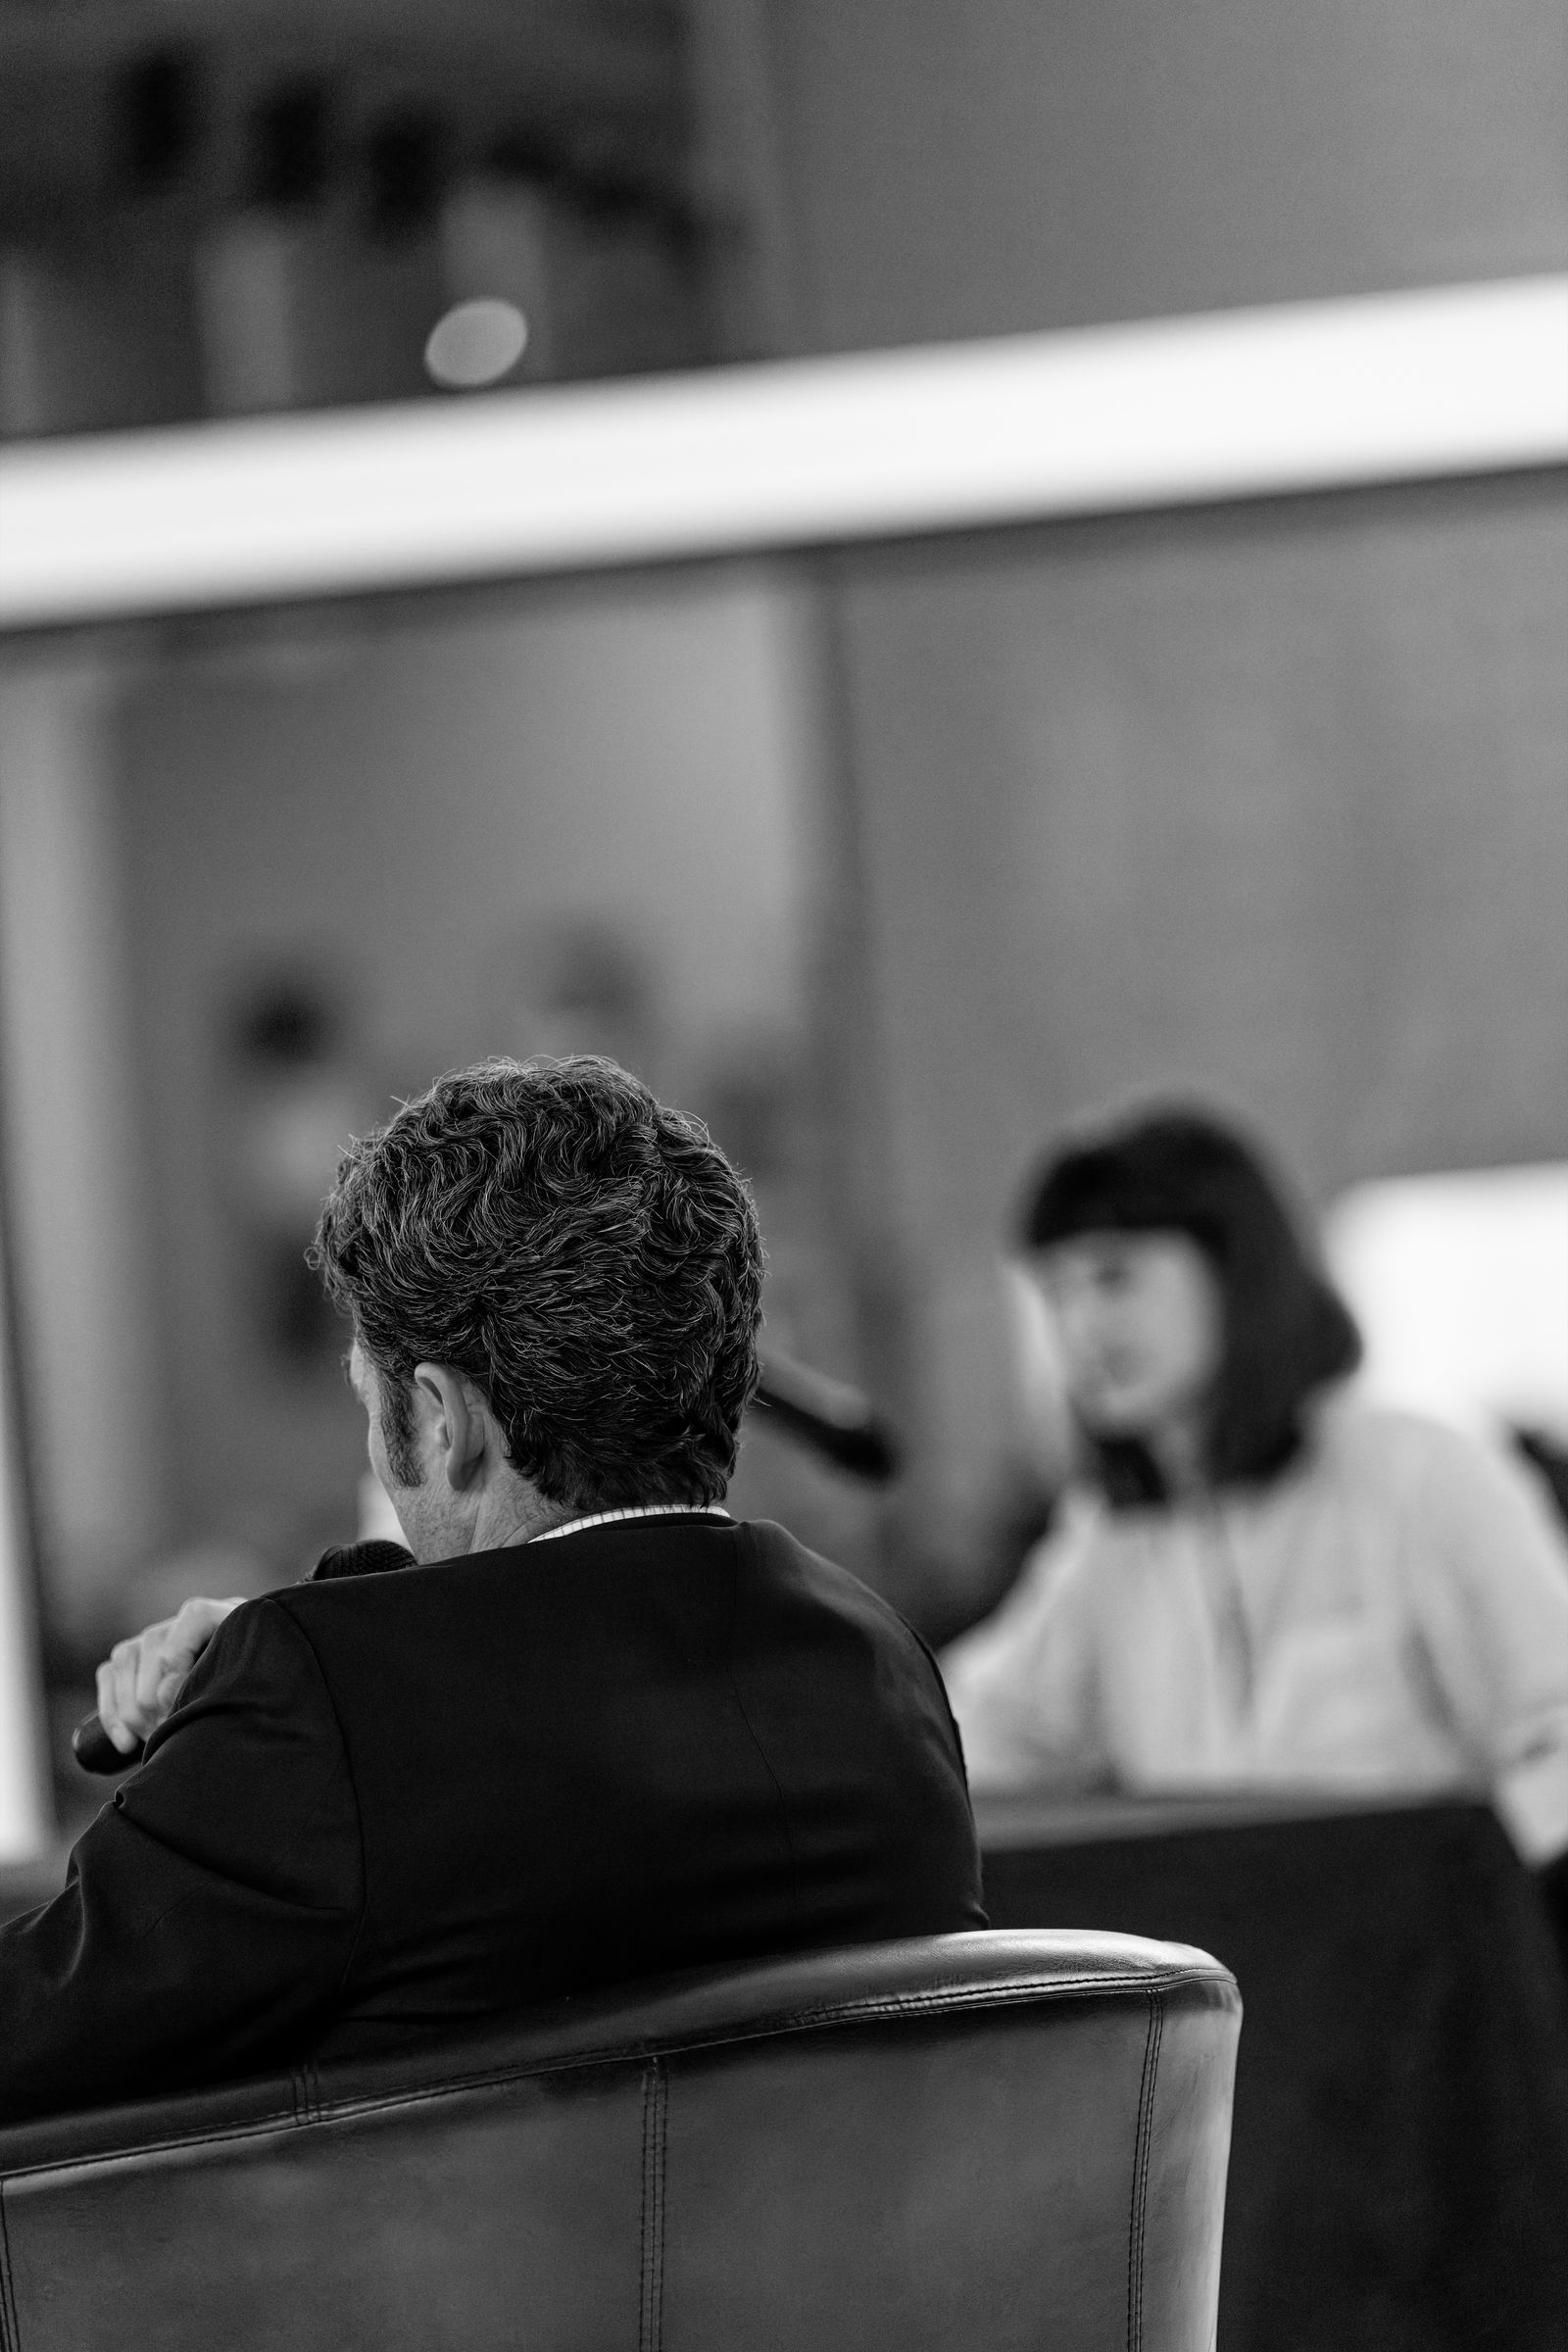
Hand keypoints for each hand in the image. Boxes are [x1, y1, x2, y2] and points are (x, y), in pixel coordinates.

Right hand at [94, 1597, 246, 1754]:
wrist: (237, 1685)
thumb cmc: (248, 1684)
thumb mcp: (250, 1678)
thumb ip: (226, 1679)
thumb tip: (171, 1696)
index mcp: (214, 1615)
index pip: (191, 1622)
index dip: (181, 1673)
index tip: (189, 1707)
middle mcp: (176, 1621)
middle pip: (154, 1656)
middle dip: (160, 1706)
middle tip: (178, 1736)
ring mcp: (148, 1637)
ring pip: (124, 1666)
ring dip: (137, 1714)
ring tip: (159, 1740)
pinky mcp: (128, 1657)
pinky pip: (107, 1676)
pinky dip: (112, 1714)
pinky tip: (126, 1744)